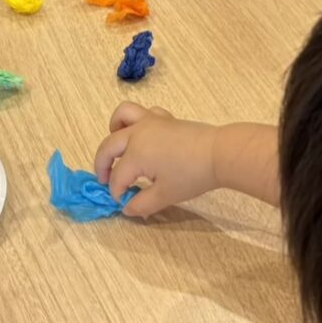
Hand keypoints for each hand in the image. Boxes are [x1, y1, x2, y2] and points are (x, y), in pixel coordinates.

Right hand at [93, 103, 220, 218]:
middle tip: (105, 180)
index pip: (118, 177)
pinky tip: (143, 137)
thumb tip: (127, 209)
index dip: (116, 192)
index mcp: (135, 154)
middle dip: (102, 165)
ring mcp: (150, 121)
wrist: (219, 154)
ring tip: (118, 148)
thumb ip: (142, 204)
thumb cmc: (192, 176)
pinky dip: (136, 121)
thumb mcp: (165, 195)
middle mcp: (137, 134)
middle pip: (108, 146)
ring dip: (113, 130)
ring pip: (122, 115)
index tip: (122, 202)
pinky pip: (144, 113)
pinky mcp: (165, 118)